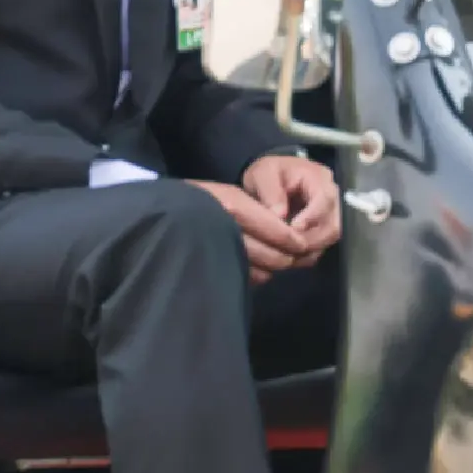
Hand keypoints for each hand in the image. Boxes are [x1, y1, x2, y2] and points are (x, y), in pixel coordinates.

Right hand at [187, 180, 307, 284]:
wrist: (169, 214)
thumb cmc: (205, 201)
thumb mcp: (232, 196)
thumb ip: (259, 211)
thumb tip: (291, 234)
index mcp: (235, 206)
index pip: (278, 231)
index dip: (294, 241)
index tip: (303, 244)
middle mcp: (228, 229)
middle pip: (273, 255)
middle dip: (287, 257)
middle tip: (295, 256)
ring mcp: (221, 250)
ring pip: (263, 269)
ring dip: (273, 267)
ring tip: (278, 261)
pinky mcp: (216, 267)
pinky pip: (248, 277)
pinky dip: (258, 274)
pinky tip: (258, 267)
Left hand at [242, 155, 340, 260]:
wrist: (270, 179)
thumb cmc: (267, 173)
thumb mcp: (262, 174)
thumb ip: (270, 191)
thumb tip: (280, 215)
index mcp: (318, 178)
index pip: (324, 199)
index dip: (312, 217)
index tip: (292, 228)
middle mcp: (331, 197)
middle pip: (333, 223)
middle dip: (312, 239)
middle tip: (288, 247)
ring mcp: (330, 214)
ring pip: (330, 238)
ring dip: (310, 248)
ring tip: (287, 252)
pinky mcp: (324, 228)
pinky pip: (323, 245)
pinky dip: (308, 253)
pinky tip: (290, 255)